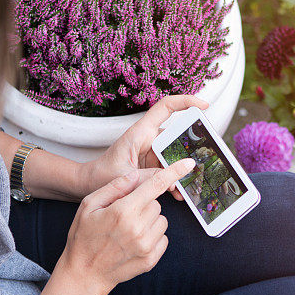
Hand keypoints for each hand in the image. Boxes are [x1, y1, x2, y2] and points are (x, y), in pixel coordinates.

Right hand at [58, 157, 195, 294]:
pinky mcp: (151, 260)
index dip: (173, 172)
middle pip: (157, 204)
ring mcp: (146, 246)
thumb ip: (115, 187)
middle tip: (125, 215)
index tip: (189, 163)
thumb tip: (136, 175)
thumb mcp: (89, 205)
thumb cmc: (83, 236)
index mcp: (123, 211)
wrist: (84, 273)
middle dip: (144, 205)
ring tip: (129, 230)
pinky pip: (164, 238)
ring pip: (162, 221)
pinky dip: (153, 237)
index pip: (154, 186)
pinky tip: (135, 242)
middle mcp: (138, 228)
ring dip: (150, 222)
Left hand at [85, 95, 207, 199]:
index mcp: (141, 132)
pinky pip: (170, 169)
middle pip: (177, 135)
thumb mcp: (126, 177)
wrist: (91, 184)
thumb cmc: (102, 175)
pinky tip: (178, 193)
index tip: (204, 106)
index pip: (165, 107)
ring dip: (181, 171)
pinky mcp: (153, 164)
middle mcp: (149, 138)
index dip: (186, 101)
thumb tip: (173, 179)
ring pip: (176, 156)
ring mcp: (153, 151)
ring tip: (186, 187)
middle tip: (202, 162)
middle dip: (191, 149)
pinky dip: (174, 180)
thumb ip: (150, 178)